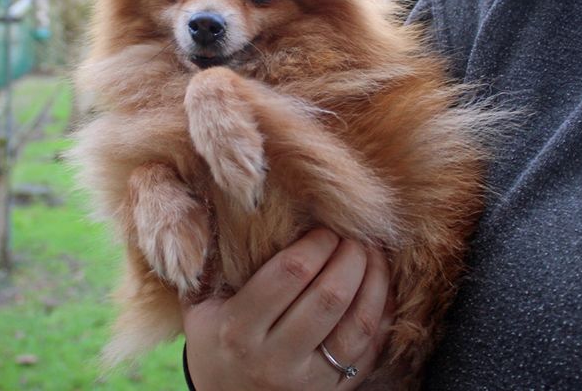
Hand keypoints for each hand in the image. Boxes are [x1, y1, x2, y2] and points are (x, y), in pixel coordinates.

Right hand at [182, 229, 393, 389]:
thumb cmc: (214, 344)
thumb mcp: (200, 309)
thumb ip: (207, 265)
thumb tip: (223, 209)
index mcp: (238, 328)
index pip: (290, 273)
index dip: (316, 243)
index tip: (324, 230)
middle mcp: (274, 358)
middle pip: (328, 296)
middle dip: (350, 256)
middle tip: (354, 237)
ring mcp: (307, 381)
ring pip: (358, 324)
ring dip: (374, 281)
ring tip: (373, 255)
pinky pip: (370, 350)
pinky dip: (381, 314)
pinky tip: (380, 288)